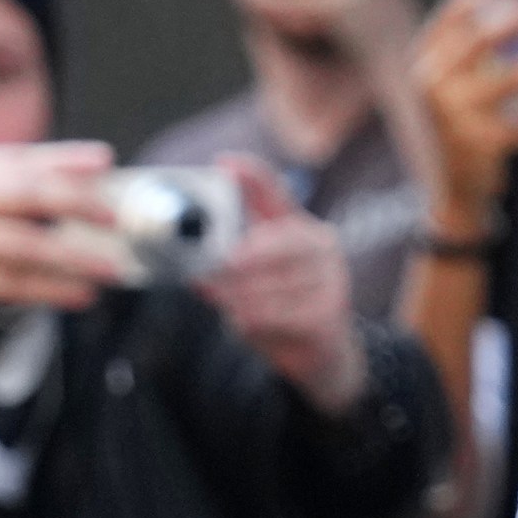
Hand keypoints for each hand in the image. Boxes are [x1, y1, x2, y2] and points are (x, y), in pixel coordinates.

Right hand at [0, 142, 120, 311]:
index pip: (19, 159)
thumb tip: (88, 169)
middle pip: (27, 195)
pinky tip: (81, 293)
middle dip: (75, 201)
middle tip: (114, 216)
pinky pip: (13, 284)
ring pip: (27, 246)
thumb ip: (9, 180)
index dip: (64, 158)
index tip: (104, 159)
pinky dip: (51, 290)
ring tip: (113, 268)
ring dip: (76, 258)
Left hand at [200, 160, 366, 411]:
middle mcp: (321, 245)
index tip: (224, 163)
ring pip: (265, 284)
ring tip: (229, 306)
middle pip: (270, 242)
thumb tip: (186, 253)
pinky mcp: (329, 313)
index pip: (275, 192)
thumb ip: (225, 258)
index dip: (251, 175)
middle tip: (206, 276)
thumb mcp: (254, 275)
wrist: (321, 354)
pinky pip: (274, 314)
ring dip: (236, 300)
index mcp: (299, 226)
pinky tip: (247, 324)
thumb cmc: (279, 305)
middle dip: (234, 261)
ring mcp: (331, 278)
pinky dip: (250, 321)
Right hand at [410, 0, 517, 231]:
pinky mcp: (477, 143)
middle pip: (483, 34)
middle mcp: (432, 80)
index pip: (452, 11)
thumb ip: (483, 58)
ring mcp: (453, 113)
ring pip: (514, 77)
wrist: (453, 189)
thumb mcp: (460, 88)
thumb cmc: (468, 126)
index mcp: (426, 59)